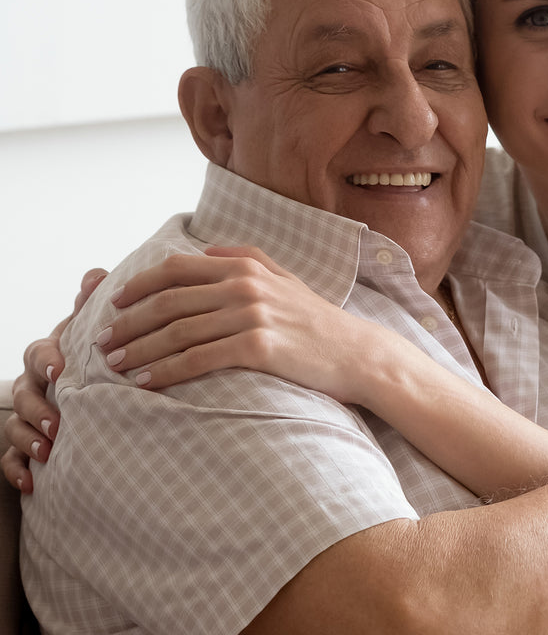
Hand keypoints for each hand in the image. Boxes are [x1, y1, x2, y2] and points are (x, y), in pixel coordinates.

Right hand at [2, 269, 106, 492]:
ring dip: (29, 438)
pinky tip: (32, 483)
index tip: (61, 370)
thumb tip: (97, 274)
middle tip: (58, 422)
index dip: (47, 360)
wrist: (87, 387)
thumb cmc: (88, 354)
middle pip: (23, 392)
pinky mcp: (25, 443)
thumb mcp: (90, 330)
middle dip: (37, 408)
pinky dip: (17, 470)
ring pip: (15, 426)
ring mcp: (26, 414)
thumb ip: (91, 305)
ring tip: (49, 450)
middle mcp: (32, 384)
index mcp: (49, 355)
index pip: (39, 353)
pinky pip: (10, 459)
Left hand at [100, 246, 394, 406]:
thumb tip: (209, 252)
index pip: (176, 270)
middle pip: (167, 301)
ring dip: (138, 350)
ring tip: (113, 365)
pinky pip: (198, 359)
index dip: (138, 286)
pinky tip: (144, 383)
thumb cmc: (320, 322)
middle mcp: (244, 286)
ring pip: (177, 331)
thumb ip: (248, 259)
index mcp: (245, 267)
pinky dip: (165, 371)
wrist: (358, 354)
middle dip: (127, 322)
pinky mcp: (258, 347)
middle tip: (101, 342)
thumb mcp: (287, 280)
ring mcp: (251, 316)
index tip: (113, 303)